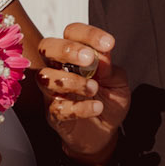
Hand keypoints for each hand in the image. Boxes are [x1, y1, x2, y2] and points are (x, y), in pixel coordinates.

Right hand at [37, 24, 129, 165]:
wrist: (106, 132)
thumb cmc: (109, 100)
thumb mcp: (117, 81)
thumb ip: (108, 67)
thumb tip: (101, 53)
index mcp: (75, 55)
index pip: (72, 33)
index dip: (88, 34)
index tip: (109, 44)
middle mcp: (59, 68)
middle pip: (47, 48)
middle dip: (67, 50)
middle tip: (88, 59)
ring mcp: (53, 91)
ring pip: (46, 77)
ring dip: (72, 81)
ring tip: (94, 88)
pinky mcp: (54, 114)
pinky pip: (58, 107)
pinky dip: (79, 107)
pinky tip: (96, 107)